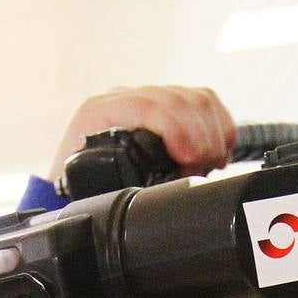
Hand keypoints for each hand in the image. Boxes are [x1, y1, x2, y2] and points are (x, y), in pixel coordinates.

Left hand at [48, 85, 236, 180]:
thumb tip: (140, 199)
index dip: (174, 127)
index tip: (190, 157)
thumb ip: (111, 188)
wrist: (78, 183)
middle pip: (177, 99)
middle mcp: (124, 100)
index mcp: (99, 114)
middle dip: (199, 137)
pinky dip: (219, 126)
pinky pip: (204, 102)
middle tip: (202, 170)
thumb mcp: (90, 191)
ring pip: (195, 98)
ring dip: (212, 133)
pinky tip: (217, 151)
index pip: (145, 105)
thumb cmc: (82, 187)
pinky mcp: (169, 105)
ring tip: (210, 165)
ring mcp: (149, 99)